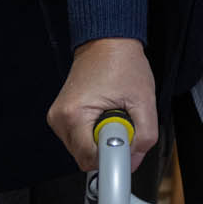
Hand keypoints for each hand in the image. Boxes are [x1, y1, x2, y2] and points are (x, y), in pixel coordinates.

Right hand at [48, 38, 156, 171]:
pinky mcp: (62, 117)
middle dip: (108, 148)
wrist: (107, 42)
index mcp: (74, 114)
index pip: (91, 160)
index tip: (125, 147)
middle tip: (122, 123)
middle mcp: (60, 118)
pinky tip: (104, 114)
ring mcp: (58, 118)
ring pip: (83, 151)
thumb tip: (133, 161)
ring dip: (102, 141)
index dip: (113, 157)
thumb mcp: (144, 101)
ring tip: (113, 115)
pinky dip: (95, 134)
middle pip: (85, 159)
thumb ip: (144, 136)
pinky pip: (80, 140)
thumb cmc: (122, 62)